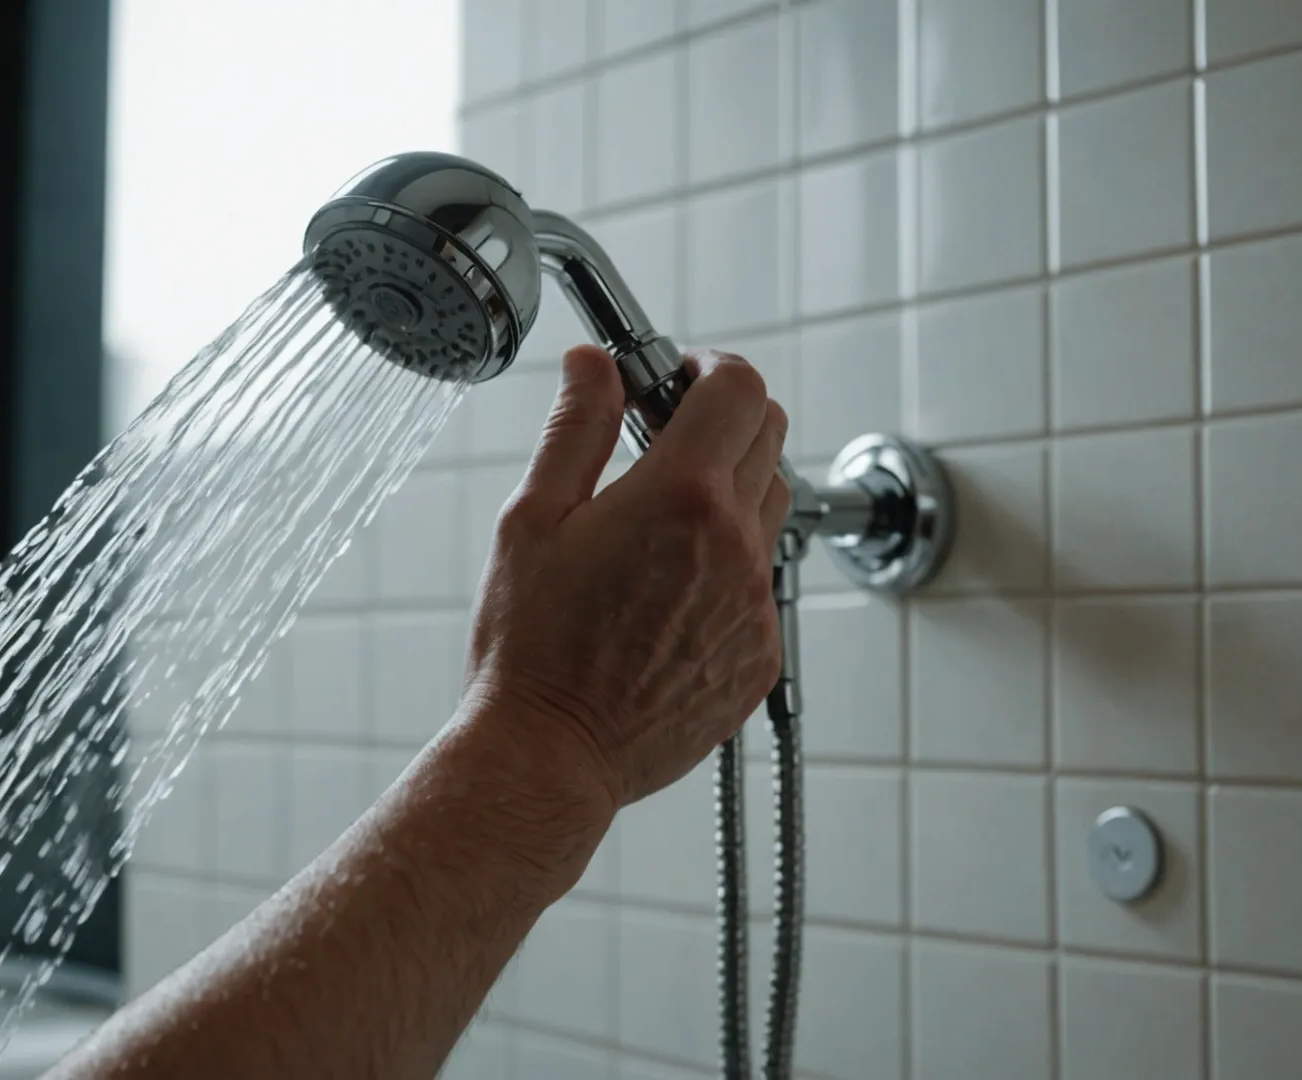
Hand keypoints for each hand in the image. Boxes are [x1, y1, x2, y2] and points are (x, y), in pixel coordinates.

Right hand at [462, 344, 790, 806]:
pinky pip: (761, 582)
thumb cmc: (530, 645)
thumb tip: (592, 365)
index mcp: (680, 497)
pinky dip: (728, 565)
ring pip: (772, 507)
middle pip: (768, 437)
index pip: (738, 388)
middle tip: (665, 437)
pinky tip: (665, 592)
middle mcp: (735, 546)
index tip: (675, 380)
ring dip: (731, 488)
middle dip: (723, 418)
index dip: (708, 369)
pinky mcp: (760, 655)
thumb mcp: (532, 518)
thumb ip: (576, 429)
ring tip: (662, 519)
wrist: (550, 753)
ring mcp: (756, 604)